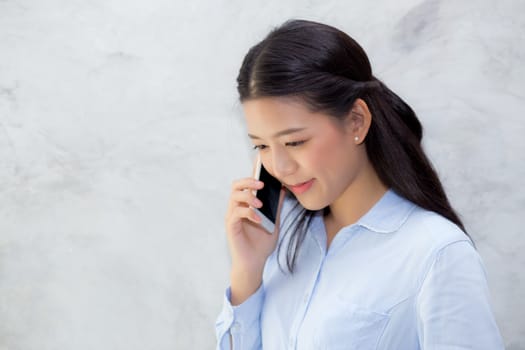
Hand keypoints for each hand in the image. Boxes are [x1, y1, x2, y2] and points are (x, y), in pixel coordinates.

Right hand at [224, 177, 284, 303]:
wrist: (255, 263)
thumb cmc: (262, 244)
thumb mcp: (275, 222)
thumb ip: (277, 207)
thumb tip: (283, 190)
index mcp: (246, 204)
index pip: (245, 184)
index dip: (251, 174)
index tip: (260, 166)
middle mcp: (236, 208)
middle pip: (236, 185)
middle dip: (248, 181)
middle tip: (262, 185)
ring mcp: (232, 216)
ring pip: (234, 197)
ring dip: (248, 197)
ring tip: (260, 204)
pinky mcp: (231, 226)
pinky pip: (236, 213)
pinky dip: (249, 213)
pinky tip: (259, 219)